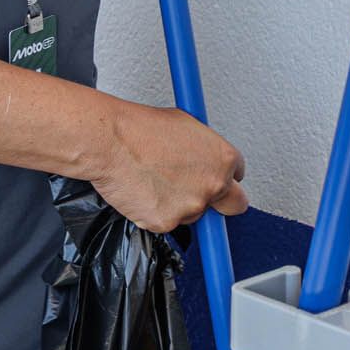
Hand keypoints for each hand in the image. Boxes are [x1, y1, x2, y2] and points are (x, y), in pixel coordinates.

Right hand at [94, 103, 245, 233]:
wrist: (111, 142)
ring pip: (194, 214)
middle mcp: (213, 185)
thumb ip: (204, 149)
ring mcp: (191, 207)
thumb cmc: (142, 129)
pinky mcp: (166, 223)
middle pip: (233, 205)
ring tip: (155, 181)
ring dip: (180, 204)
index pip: (237, 177)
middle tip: (199, 192)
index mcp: (223, 159)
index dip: (221, 176)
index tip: (210, 177)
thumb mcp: (186, 126)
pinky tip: (143, 191)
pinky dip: (155, 212)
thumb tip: (203, 156)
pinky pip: (166, 222)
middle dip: (221, 202)